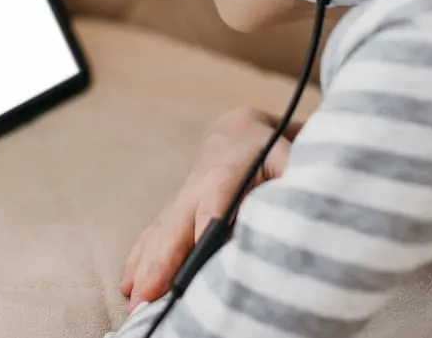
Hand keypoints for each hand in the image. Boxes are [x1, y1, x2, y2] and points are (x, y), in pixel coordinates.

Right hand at [120, 107, 301, 309]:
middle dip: (161, 263)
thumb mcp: (287, 156)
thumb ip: (293, 177)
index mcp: (224, 177)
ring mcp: (180, 203)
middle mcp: (194, 191)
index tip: (194, 258)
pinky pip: (152, 236)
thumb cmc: (269, 147)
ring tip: (134, 299)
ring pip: (159, 236)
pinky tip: (128, 285)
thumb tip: (303, 204)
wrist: (236, 133)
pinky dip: (138, 260)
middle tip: (148, 295)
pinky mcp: (174, 213)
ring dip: (145, 267)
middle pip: (175, 229)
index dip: (204, 231)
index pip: (213, 208)